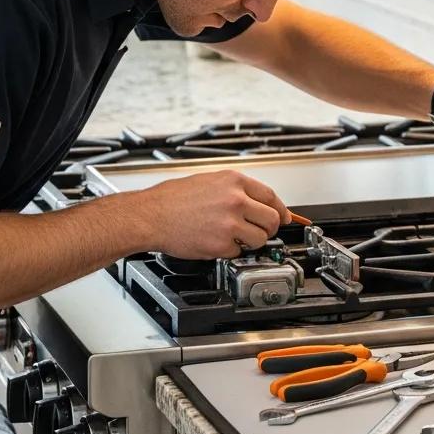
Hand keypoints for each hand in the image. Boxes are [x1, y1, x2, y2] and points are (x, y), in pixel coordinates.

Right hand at [130, 169, 291, 258]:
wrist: (149, 216)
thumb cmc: (172, 199)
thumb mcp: (208, 181)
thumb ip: (235, 190)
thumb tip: (256, 202)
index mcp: (234, 181)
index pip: (271, 197)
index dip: (280, 210)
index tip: (284, 218)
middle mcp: (235, 200)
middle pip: (272, 220)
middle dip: (269, 229)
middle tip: (260, 232)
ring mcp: (230, 223)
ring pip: (260, 239)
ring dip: (251, 242)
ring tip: (233, 237)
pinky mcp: (221, 244)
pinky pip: (238, 252)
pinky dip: (230, 251)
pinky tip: (215, 242)